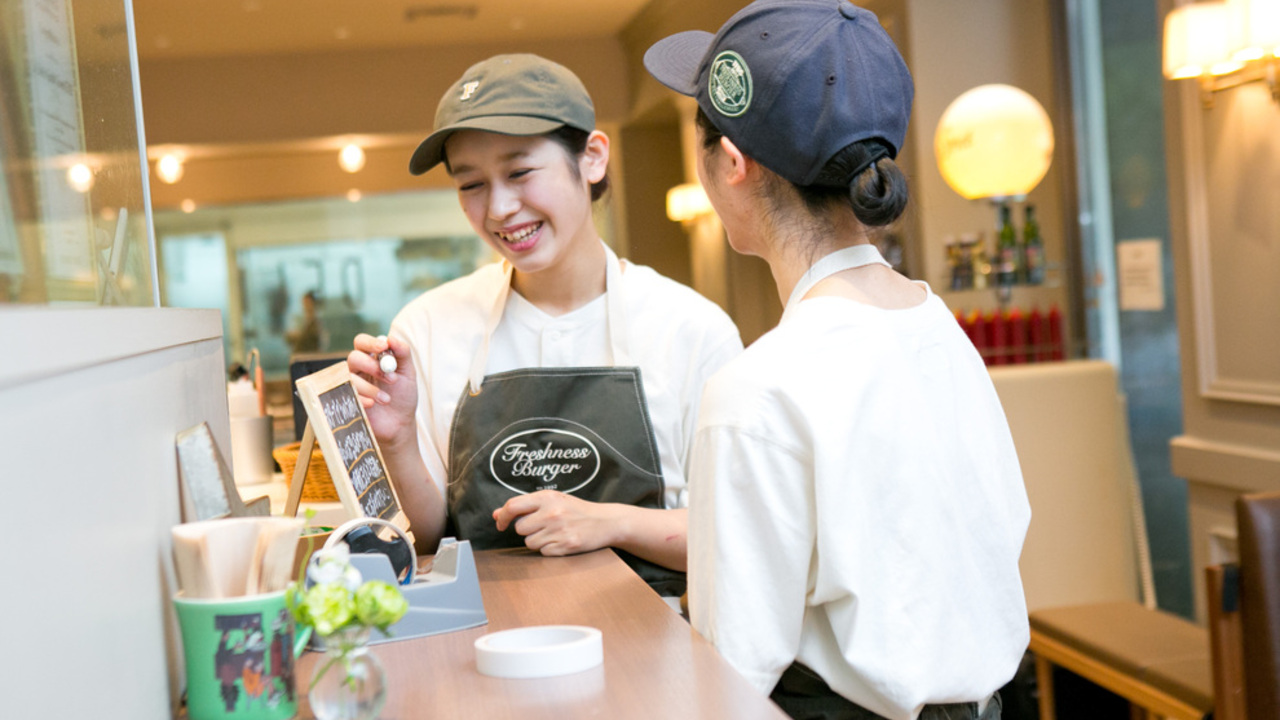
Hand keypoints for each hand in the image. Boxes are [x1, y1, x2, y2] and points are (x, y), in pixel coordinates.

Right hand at [347, 333, 417, 447]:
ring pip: (350, 377)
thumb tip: (391, 338)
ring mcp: (351, 385)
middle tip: (391, 378)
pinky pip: (346, 394)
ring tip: (387, 399)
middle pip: (353, 357)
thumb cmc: (403, 396)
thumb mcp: (408, 373)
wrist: (400, 424)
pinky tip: (373, 405)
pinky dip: (362, 398)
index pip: (362, 342)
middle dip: (371, 366)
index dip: (370, 342)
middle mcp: (358, 369)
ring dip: (371, 388)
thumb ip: (403, 353)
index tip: (383, 347)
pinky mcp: (346, 400)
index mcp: (372, 358)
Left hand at [492, 491, 618, 556]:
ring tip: (554, 533)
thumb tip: (496, 515)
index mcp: (547, 498)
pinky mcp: (565, 546)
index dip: (502, 517)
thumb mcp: (553, 501)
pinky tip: (561, 541)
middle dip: (527, 530)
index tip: (501, 524)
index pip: (513, 506)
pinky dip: (550, 549)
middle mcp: (552, 513)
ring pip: (530, 543)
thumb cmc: (577, 510)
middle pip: (520, 528)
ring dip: (538, 540)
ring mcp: (559, 530)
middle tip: (542, 526)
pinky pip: (543, 552)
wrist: (606, 522)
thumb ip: (525, 507)